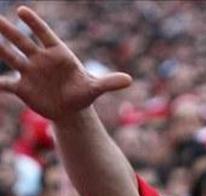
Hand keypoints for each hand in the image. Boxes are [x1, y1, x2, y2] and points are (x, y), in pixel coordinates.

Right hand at [0, 6, 130, 120]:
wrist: (70, 109)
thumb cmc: (83, 93)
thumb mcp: (96, 88)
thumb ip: (109, 83)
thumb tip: (129, 80)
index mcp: (58, 53)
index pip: (44, 34)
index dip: (33, 24)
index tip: (21, 11)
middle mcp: (40, 59)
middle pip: (23, 41)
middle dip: (9, 30)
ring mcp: (29, 71)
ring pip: (11, 57)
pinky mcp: (22, 88)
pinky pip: (7, 84)